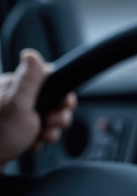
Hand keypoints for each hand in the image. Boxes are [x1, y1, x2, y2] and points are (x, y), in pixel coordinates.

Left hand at [0, 49, 75, 169]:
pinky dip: (41, 136)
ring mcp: (15, 113)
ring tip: (44, 136)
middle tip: (52, 124)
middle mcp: (14, 96)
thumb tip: (32, 54)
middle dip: (58, 114)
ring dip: (51, 128)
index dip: (61, 93)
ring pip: (47, 115)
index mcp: (14, 86)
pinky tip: (36, 142)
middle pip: (51, 98)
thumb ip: (29, 80)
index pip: (48, 79)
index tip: (64, 105)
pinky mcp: (16, 128)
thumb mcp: (17, 106)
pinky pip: (39, 128)